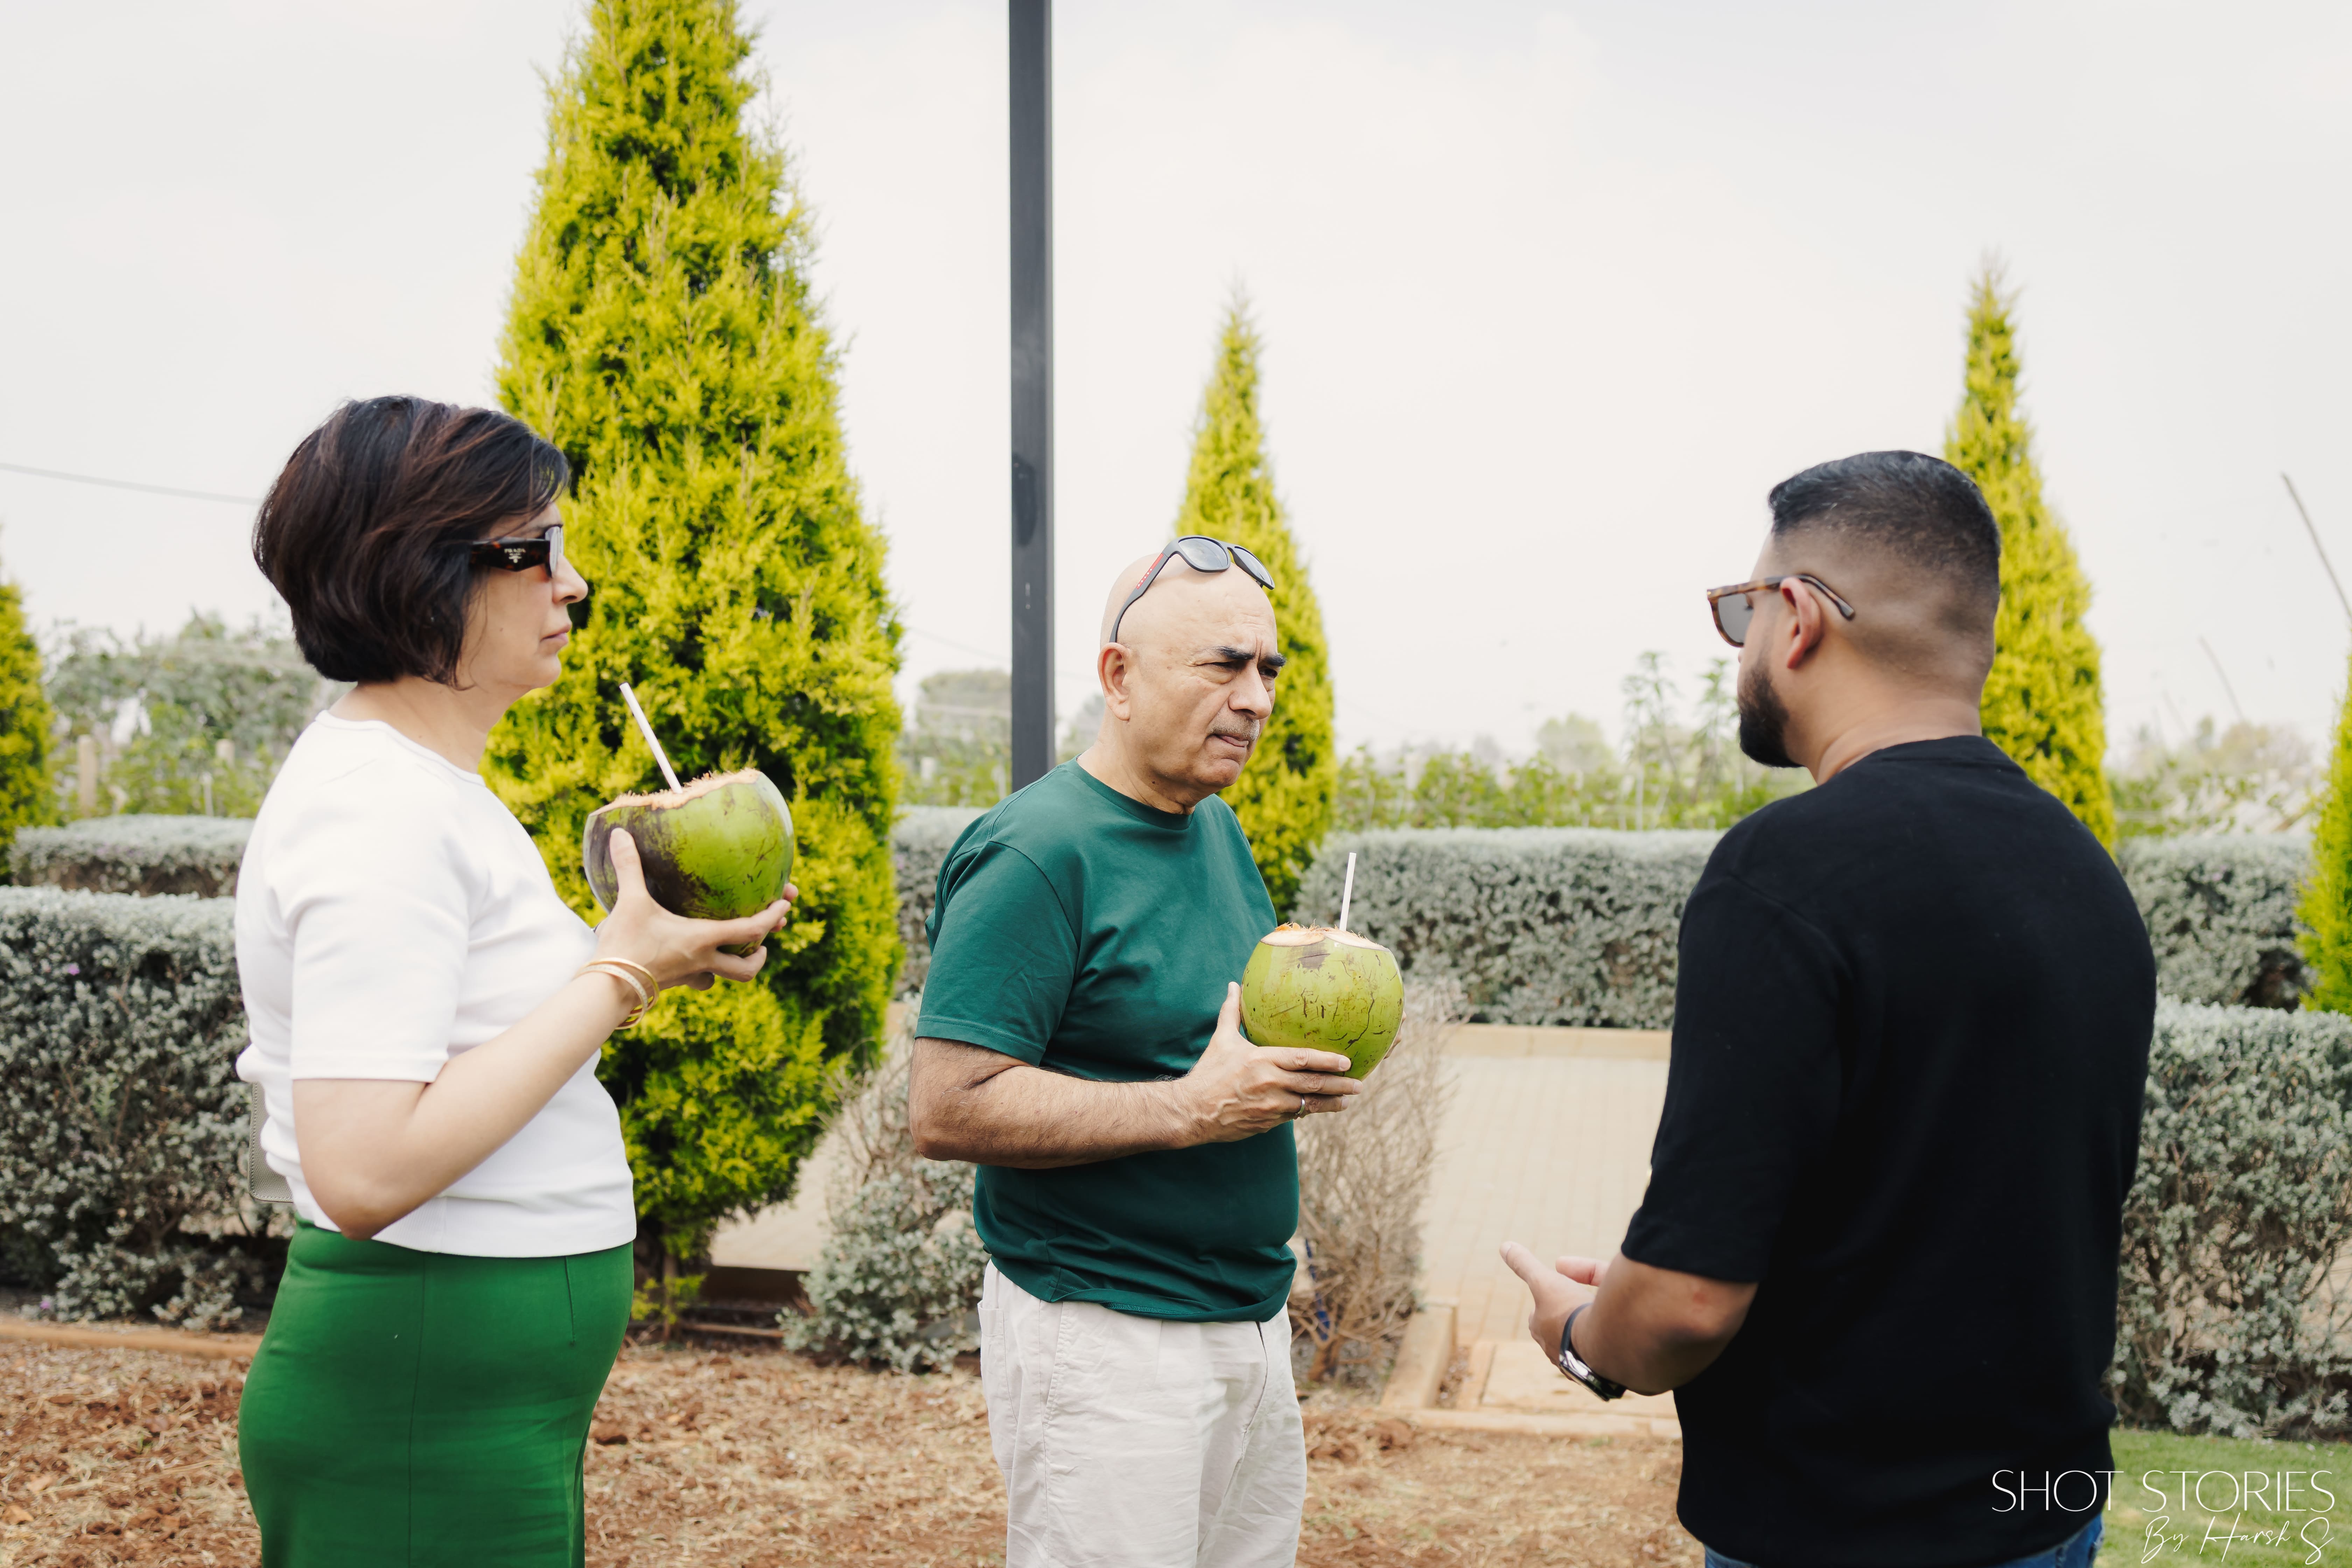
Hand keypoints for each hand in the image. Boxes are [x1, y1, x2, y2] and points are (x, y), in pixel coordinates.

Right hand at [590, 829, 793, 991]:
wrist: (607, 988)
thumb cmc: (625, 944)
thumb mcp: (630, 902)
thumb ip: (630, 866)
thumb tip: (620, 833)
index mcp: (702, 938)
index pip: (751, 929)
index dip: (772, 917)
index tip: (787, 904)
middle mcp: (702, 960)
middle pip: (746, 967)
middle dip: (762, 953)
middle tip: (767, 938)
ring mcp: (689, 974)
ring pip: (724, 977)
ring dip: (736, 964)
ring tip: (738, 951)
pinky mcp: (675, 982)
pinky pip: (699, 979)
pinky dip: (705, 970)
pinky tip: (696, 958)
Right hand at [1176, 983, 1363, 1143]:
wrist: (1192, 1111)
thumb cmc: (1208, 1072)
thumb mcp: (1221, 1040)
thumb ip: (1231, 1012)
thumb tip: (1233, 985)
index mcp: (1261, 1061)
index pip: (1302, 1060)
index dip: (1327, 1061)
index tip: (1346, 1061)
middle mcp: (1269, 1084)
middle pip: (1312, 1085)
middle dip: (1339, 1085)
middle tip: (1359, 1084)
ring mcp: (1270, 1107)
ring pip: (1308, 1105)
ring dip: (1331, 1103)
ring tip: (1349, 1100)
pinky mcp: (1267, 1123)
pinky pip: (1294, 1116)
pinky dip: (1309, 1111)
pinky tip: (1323, 1108)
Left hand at [1500, 1243, 1610, 1364]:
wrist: (1602, 1344)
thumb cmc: (1568, 1311)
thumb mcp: (1543, 1281)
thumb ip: (1524, 1264)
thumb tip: (1504, 1246)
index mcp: (1542, 1331)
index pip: (1538, 1316)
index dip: (1546, 1302)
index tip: (1553, 1294)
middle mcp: (1557, 1351)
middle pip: (1560, 1330)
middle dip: (1567, 1317)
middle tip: (1577, 1305)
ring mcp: (1580, 1363)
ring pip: (1583, 1341)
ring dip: (1589, 1327)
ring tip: (1599, 1316)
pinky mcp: (1602, 1369)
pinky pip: (1604, 1350)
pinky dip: (1609, 1338)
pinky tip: (1615, 1331)